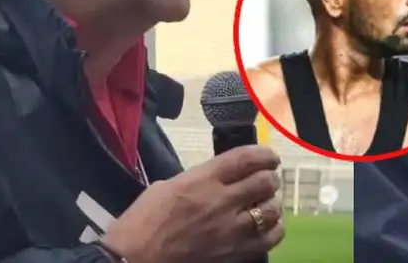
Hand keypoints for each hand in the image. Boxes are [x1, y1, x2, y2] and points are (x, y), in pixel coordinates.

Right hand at [102, 145, 284, 262]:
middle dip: (269, 178)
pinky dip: (273, 229)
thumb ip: (199, 178)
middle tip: (266, 180)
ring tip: (265, 203)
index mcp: (202, 180)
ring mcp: (231, 231)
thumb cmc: (143, 221)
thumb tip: (221, 176)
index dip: (264, 155)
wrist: (134, 261)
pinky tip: (266, 227)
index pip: (246, 159)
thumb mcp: (168, 186)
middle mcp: (221, 202)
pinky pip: (269, 239)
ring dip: (272, 203)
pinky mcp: (235, 254)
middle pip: (264, 182)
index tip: (269, 157)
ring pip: (271, 210)